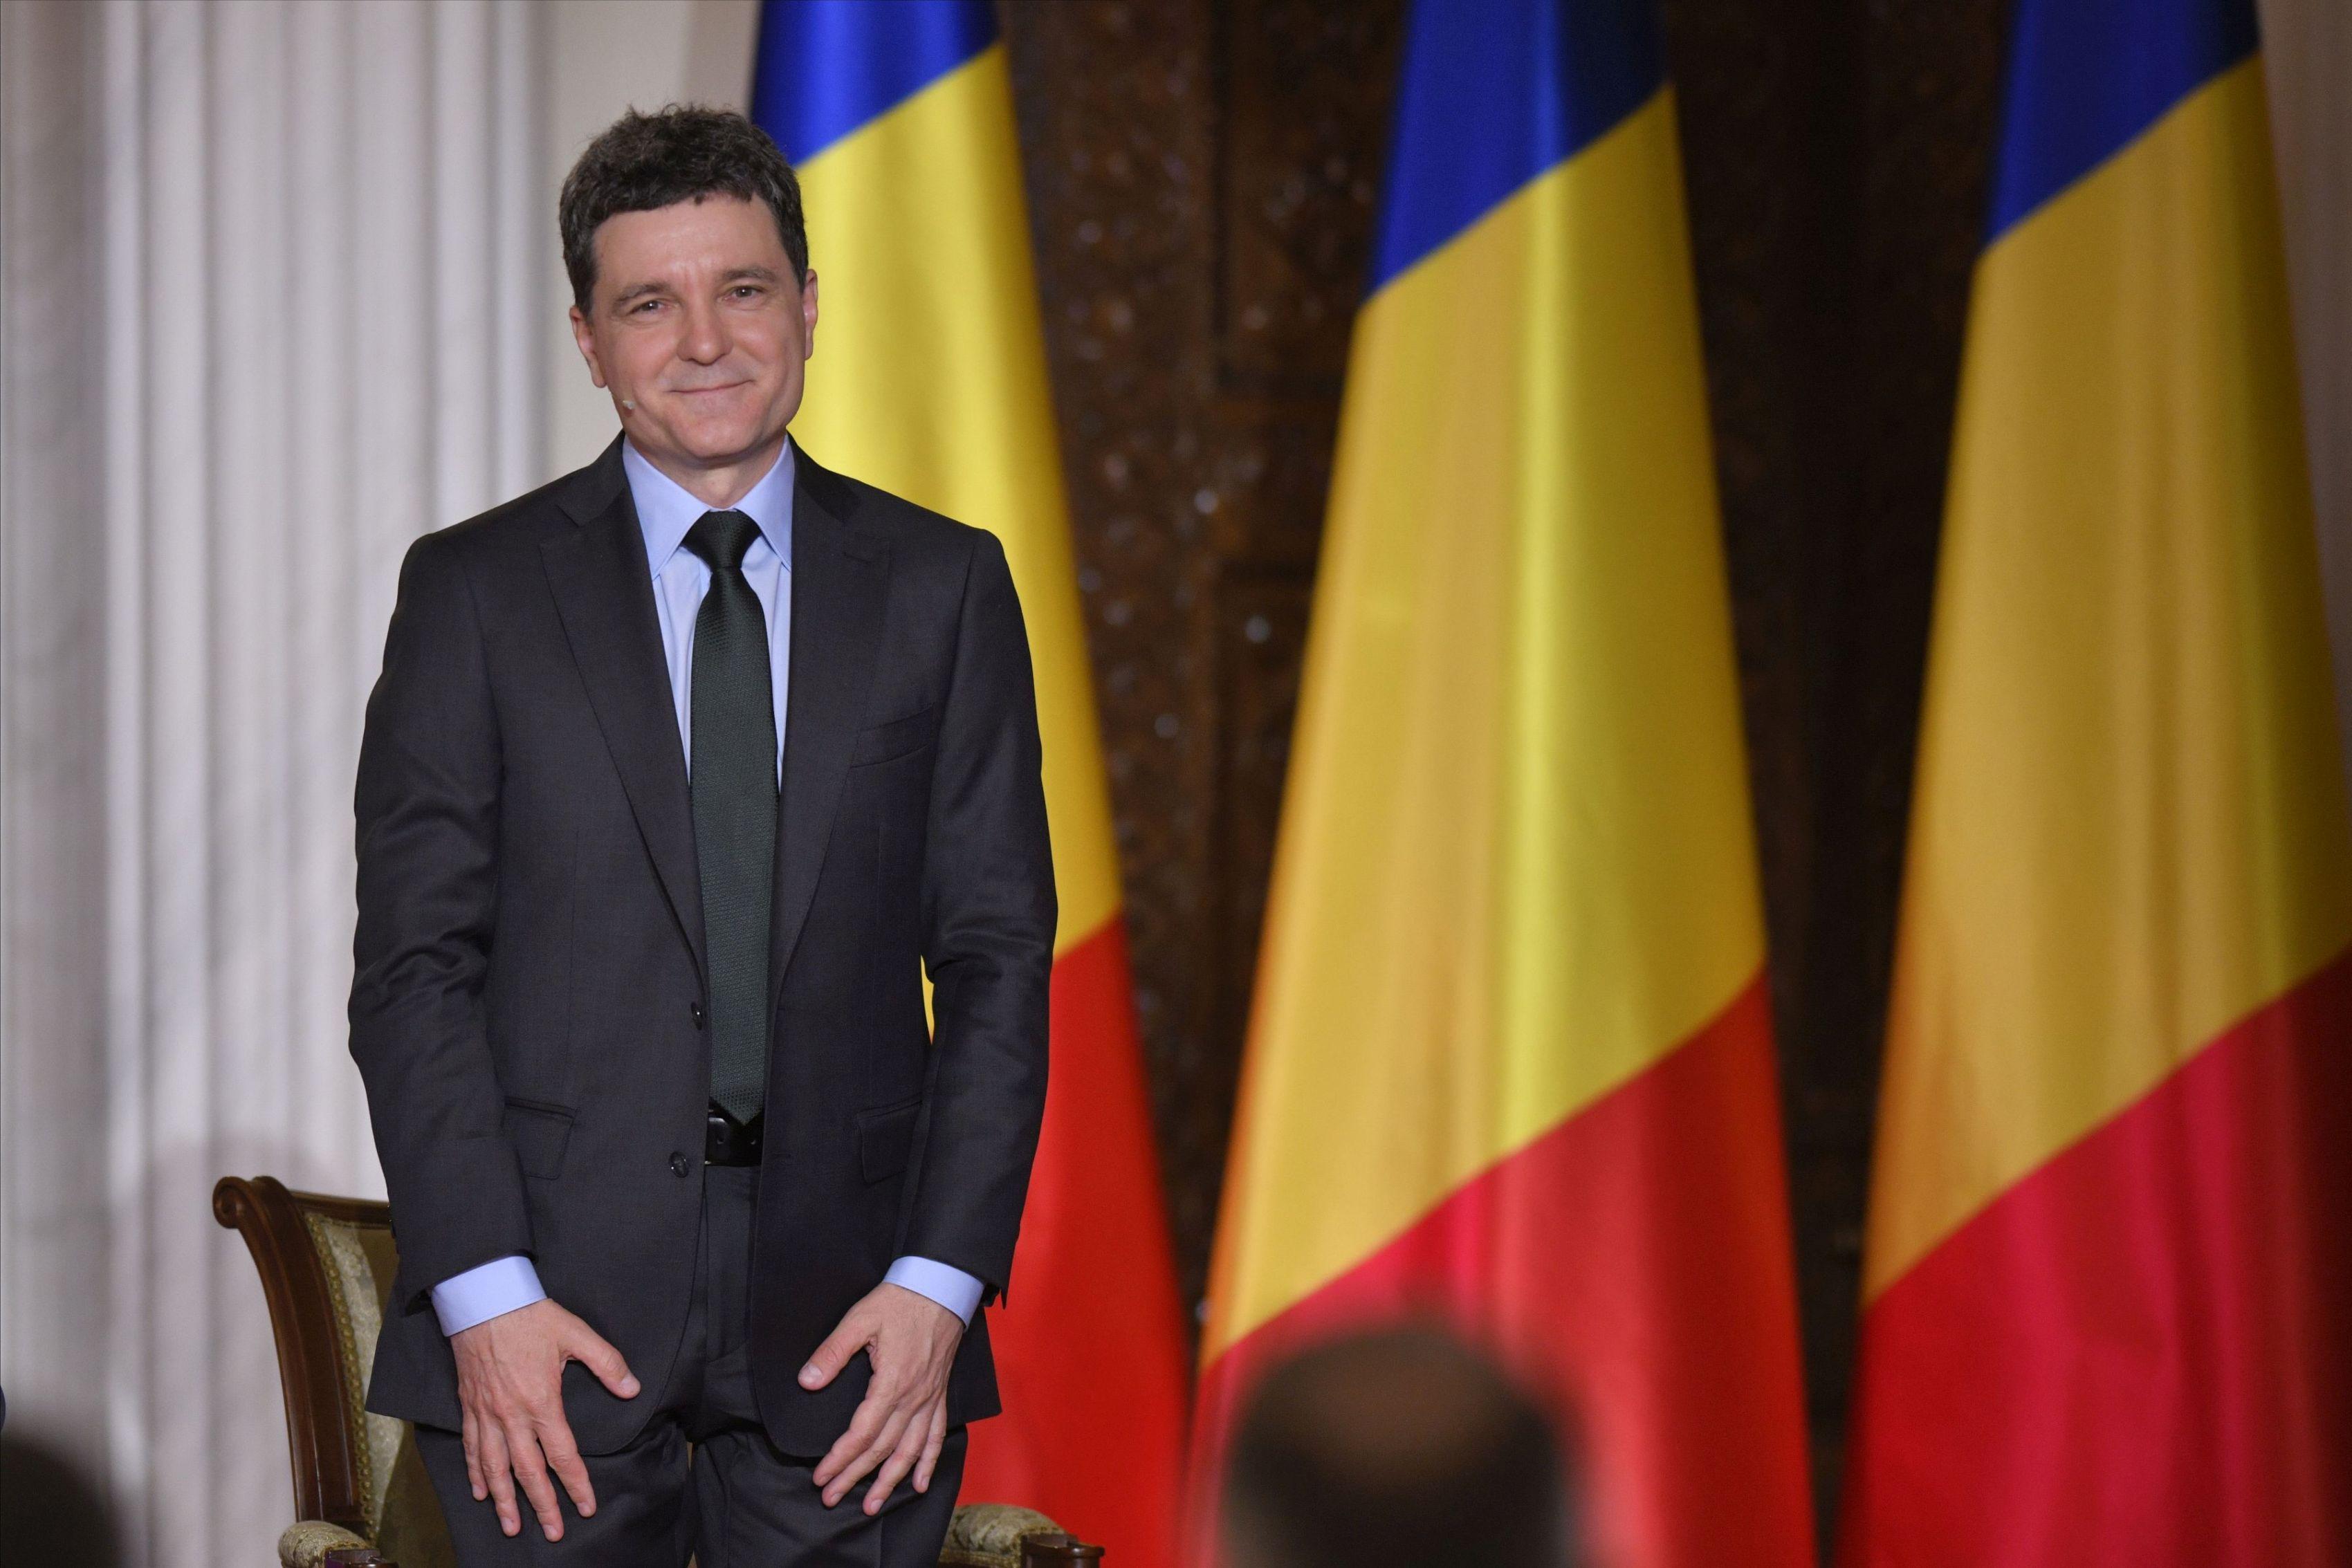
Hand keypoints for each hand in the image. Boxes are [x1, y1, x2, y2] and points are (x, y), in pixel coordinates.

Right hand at [451, 1298, 639, 1539]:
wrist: (483, 1299)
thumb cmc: (531, 1316)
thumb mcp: (576, 1334)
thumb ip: (607, 1363)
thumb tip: (633, 1388)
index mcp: (542, 1402)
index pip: (562, 1455)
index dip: (576, 1484)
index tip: (586, 1506)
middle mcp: (512, 1416)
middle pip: (528, 1471)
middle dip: (542, 1506)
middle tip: (554, 1532)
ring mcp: (487, 1413)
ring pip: (494, 1468)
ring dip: (504, 1500)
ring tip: (512, 1526)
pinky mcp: (469, 1406)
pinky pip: (471, 1447)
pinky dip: (475, 1472)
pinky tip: (479, 1491)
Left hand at [800, 1282, 965, 1513]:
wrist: (941, 1286)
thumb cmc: (899, 1301)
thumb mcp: (859, 1319)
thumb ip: (832, 1352)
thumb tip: (807, 1382)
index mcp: (892, 1383)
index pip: (863, 1433)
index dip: (840, 1458)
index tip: (821, 1476)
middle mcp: (913, 1398)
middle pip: (883, 1449)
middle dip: (856, 1477)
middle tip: (832, 1498)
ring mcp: (929, 1398)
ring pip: (911, 1451)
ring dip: (891, 1481)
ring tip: (873, 1506)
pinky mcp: (939, 1394)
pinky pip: (937, 1435)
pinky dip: (929, 1462)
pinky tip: (921, 1483)